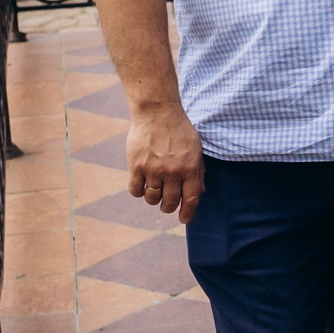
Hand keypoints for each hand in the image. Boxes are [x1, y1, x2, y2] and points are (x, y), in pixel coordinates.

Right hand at [125, 101, 206, 222]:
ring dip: (153, 199)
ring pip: (151, 199)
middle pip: (170, 202)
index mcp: (191, 168)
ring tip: (154, 189)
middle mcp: (173, 172)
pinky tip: (142, 184)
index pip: (191, 198)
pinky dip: (138, 191)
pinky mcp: (136, 166)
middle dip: (168, 207)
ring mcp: (153, 170)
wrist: (157, 113)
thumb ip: (197, 171)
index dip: (188, 212)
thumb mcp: (196, 149)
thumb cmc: (179, 131)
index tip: (183, 220)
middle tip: (166, 203)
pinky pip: (135, 190)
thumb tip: (198, 193)